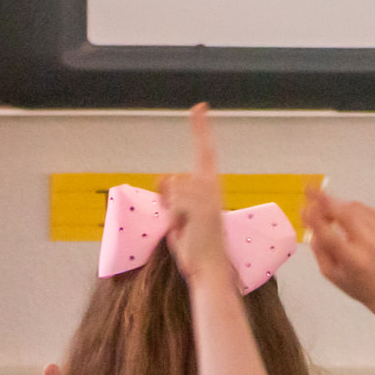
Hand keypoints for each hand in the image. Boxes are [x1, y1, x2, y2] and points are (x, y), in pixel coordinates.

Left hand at [160, 105, 232, 287]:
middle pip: (172, 180)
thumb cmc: (196, 245)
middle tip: (184, 227)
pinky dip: (174, 217)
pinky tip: (187, 230)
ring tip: (186, 230)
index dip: (201, 128)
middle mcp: (212, 186)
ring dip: (171, 213)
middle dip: (169, 204)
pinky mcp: (202, 206)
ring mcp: (209, 195)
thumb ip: (170, 196)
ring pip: (171, 190)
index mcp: (210, 186)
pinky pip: (173, 200)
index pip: (204, 150)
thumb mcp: (177, 216)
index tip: (199, 106)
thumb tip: (162, 177)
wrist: (210, 268)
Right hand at [304, 188, 374, 311]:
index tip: (304, 208)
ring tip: (326, 217)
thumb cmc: (354, 281)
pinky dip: (347, 208)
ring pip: (351, 207)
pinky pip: (359, 206)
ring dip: (334, 206)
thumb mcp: (330, 273)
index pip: (332, 238)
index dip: (317, 221)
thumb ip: (319, 248)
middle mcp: (369, 244)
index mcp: (354, 261)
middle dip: (326, 200)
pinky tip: (345, 221)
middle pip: (345, 215)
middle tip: (308, 189)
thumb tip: (311, 219)